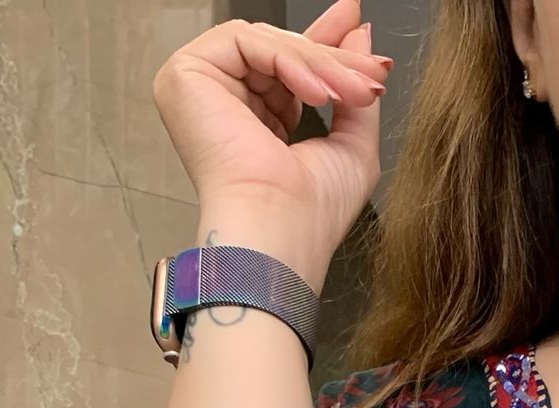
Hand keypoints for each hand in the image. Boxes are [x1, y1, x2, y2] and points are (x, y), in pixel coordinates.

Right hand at [153, 0, 389, 277]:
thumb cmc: (310, 213)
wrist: (280, 232)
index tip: (357, 25)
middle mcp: (222, 103)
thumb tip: (360, 35)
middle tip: (372, 71)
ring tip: (353, 92)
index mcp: (253, 123)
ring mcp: (200, 87)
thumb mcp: (352, 144)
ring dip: (321, 63)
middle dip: (332, 54)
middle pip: (279, 51)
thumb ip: (352, 89)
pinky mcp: (186, 74)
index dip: (322, 43)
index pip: (285, 66)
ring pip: (268, 44)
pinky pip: (247, 41)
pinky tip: (318, 92)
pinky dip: (290, 61)